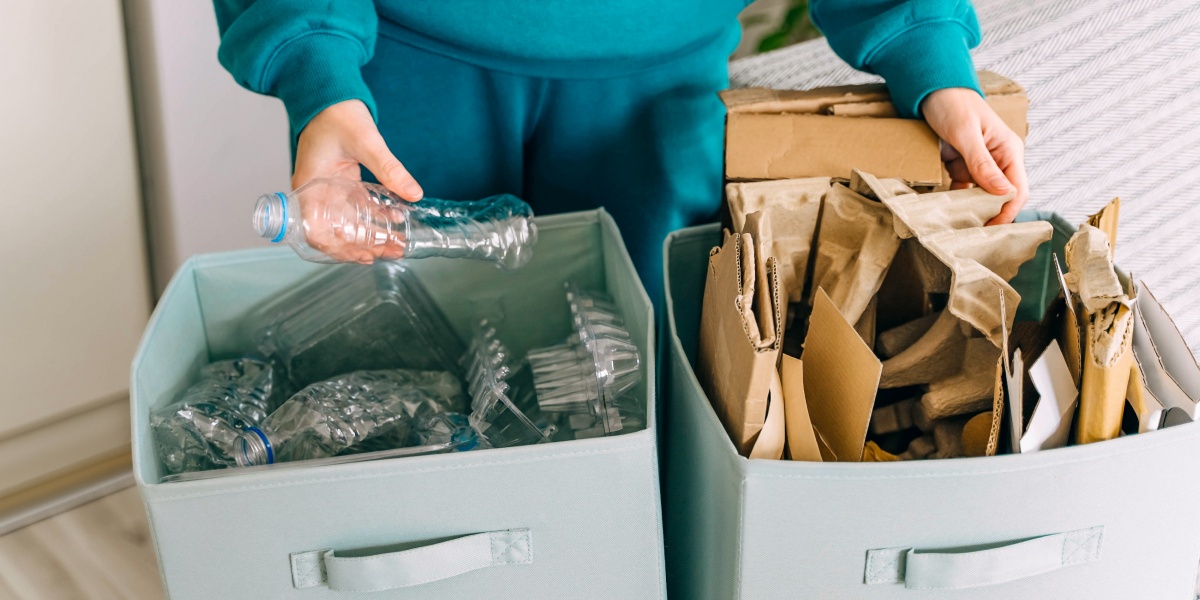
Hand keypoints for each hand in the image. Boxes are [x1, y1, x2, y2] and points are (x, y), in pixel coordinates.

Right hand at [292, 100, 419, 262]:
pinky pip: (358, 207)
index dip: (338, 249)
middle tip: (392, 251)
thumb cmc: (335, 112)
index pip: (316, 231)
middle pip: (336, 232)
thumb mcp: (366, 141)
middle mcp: (317, 192)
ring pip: (350, 222)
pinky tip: (396, 219)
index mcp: (310, 187)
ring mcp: (330, 189)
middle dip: (364, 246)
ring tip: (398, 243)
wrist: (330, 92)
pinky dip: (376, 216)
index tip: (365, 255)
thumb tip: (413, 194)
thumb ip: (389, 169)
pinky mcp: (343, 182)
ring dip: (373, 234)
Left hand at [921, 88, 1027, 224]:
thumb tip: (1003, 192)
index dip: (1007, 211)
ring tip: (957, 226)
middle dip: (990, 214)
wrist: (932, 90)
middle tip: (971, 233)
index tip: (990, 228)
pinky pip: (964, 189)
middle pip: (1001, 196)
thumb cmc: (953, 104)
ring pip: (982, 196)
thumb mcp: (966, 134)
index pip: (1017, 190)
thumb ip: (982, 163)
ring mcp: (981, 164)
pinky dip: (957, 200)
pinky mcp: (963, 165)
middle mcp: (999, 159)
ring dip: (972, 209)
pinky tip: (947, 211)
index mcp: (1009, 150)